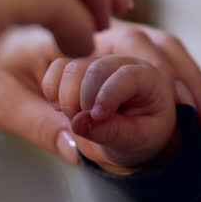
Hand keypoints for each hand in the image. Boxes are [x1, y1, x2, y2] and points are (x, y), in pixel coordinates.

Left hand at [0, 21, 200, 166]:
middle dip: (188, 82)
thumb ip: (38, 123)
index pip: (124, 46)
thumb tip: (80, 149)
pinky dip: (189, 85)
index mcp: (68, 29)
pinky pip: (164, 60)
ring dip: (196, 85)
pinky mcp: (122, 52)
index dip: (154, 76)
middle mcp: (98, 28)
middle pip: (156, 44)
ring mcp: (114, 38)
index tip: (176, 106)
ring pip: (166, 51)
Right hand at [42, 53, 176, 171]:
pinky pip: (58, 67)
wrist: (134, 131)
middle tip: (84, 126)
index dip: (108, 95)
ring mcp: (100, 61)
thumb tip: (78, 123)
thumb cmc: (141, 133)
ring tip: (76, 119)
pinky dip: (52, 88)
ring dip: (67, 98)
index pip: (126, 75)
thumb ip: (111, 132)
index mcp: (148, 77)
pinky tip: (60, 109)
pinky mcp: (79, 67)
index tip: (98, 117)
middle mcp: (123, 63)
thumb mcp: (135, 139)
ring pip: (73, 67)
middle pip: (95, 68)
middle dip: (83, 101)